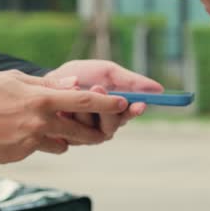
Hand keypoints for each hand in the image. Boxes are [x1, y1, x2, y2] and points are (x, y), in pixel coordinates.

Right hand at [0, 70, 129, 163]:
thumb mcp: (14, 79)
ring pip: (61, 144)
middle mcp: (40, 122)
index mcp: (41, 99)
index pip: (82, 102)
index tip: (124, 102)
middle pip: (79, 131)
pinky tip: (17, 132)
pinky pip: (38, 149)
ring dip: (62, 137)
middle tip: (101, 130)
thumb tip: (73, 84)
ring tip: (48, 127)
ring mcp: (30, 142)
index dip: (106, 103)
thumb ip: (46, 84)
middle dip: (93, 131)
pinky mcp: (20, 155)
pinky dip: (36, 142)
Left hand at [44, 60, 162, 134]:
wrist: (49, 80)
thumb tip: (159, 88)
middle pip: (114, 125)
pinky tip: (63, 102)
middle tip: (98, 87)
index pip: (131, 114)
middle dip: (106, 107)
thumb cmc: (82, 75)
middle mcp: (104, 125)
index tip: (139, 104)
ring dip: (85, 108)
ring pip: (93, 129)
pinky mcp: (68, 138)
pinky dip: (69, 114)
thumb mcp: (108, 72)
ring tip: (75, 87)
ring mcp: (86, 133)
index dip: (136, 111)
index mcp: (117, 110)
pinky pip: (73, 131)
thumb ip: (131, 81)